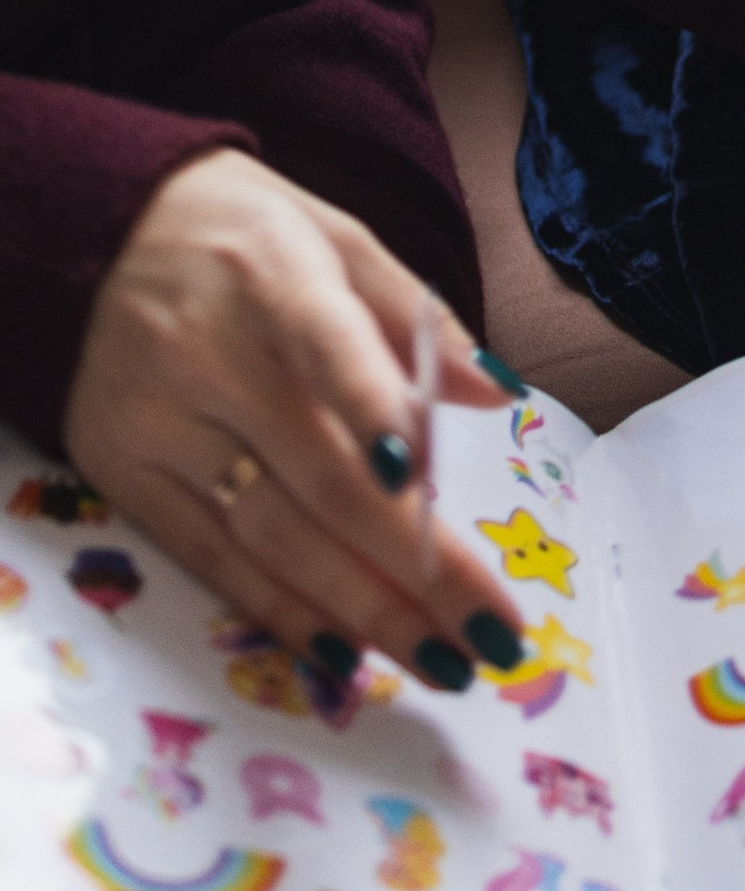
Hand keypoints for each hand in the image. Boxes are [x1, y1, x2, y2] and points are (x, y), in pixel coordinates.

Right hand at [62, 149, 525, 693]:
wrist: (102, 231)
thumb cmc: (248, 237)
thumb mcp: (339, 238)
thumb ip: (418, 315)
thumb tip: (496, 393)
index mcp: (274, 278)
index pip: (329, 351)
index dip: (373, 416)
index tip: (422, 485)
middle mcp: (208, 356)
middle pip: (322, 479)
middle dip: (416, 567)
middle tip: (493, 632)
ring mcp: (159, 423)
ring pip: (272, 536)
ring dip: (363, 610)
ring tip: (444, 659)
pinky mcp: (122, 474)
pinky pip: (211, 559)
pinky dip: (280, 611)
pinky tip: (344, 652)